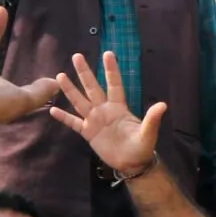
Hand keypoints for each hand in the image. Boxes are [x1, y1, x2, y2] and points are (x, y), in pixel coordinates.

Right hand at [49, 52, 165, 179]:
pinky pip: (73, 123)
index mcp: (119, 107)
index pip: (114, 84)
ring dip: (70, 89)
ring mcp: (94, 120)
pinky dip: (63, 117)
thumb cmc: (142, 146)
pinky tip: (52, 110)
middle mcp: (104, 110)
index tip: (108, 53)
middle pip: (92, 88)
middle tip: (77, 56)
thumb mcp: (148, 133)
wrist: (132, 163)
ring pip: (80, 101)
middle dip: (85, 72)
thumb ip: (152, 119)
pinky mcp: (87, 133)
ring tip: (60, 75)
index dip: (111, 70)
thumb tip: (163, 105)